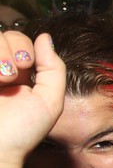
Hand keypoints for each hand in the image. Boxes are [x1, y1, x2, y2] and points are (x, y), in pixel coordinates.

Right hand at [0, 31, 64, 167]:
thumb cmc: (21, 132)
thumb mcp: (50, 102)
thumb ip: (54, 69)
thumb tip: (45, 37)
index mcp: (18, 75)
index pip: (20, 40)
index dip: (24, 46)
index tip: (26, 64)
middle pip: (2, 34)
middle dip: (11, 48)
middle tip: (11, 72)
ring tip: (0, 79)